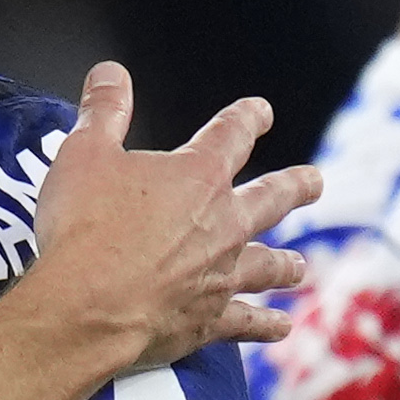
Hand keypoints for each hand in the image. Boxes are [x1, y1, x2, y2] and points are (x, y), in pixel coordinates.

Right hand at [7, 63, 314, 378]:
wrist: (86, 307)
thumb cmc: (83, 227)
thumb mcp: (84, 154)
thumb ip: (104, 111)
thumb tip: (111, 71)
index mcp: (197, 175)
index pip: (232, 134)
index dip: (247, 119)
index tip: (261, 112)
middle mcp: (223, 223)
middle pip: (271, 199)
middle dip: (295, 187)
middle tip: (316, 182)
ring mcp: (221, 274)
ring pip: (267, 265)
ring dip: (285, 263)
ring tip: (300, 266)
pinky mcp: (208, 320)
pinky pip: (247, 322)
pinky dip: (266, 326)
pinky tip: (282, 328)